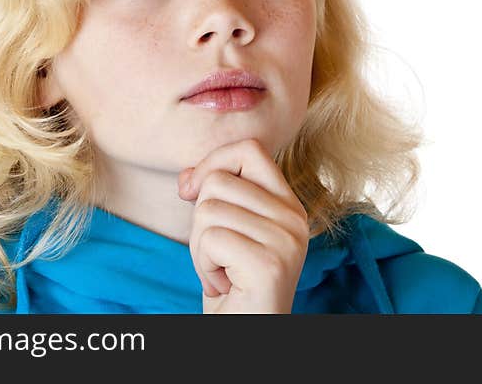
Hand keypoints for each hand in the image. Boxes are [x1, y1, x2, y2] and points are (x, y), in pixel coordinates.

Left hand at [177, 138, 309, 313]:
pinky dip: (203, 266)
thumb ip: (215, 197)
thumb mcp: (225, 231)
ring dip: (200, 248)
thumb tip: (187, 178)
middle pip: (218, 181)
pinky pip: (211, 239)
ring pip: (209, 210)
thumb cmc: (232, 285)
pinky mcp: (270, 263)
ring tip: (222, 271)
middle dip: (200, 220)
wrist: (246, 332)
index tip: (193, 192)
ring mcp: (286, 240)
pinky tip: (223, 285)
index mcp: (288, 204)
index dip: (213, 162)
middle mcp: (294, 217)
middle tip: (218, 255)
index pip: (249, 149)